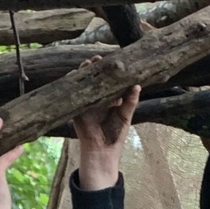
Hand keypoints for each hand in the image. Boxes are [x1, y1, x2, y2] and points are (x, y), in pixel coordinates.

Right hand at [71, 56, 140, 191]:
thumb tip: (137, 86)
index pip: (109, 80)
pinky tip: (73, 75)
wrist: (102, 150)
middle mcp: (97, 98)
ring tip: (85, 64)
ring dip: (83, 73)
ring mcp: (86, 103)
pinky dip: (72, 84)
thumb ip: (130, 101)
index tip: (112, 58)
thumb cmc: (116, 134)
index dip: (109, 69)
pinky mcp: (76, 109)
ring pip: (83, 83)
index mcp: (111, 98)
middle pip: (95, 78)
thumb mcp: (126, 116)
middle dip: (94, 67)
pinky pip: (73, 94)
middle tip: (96, 58)